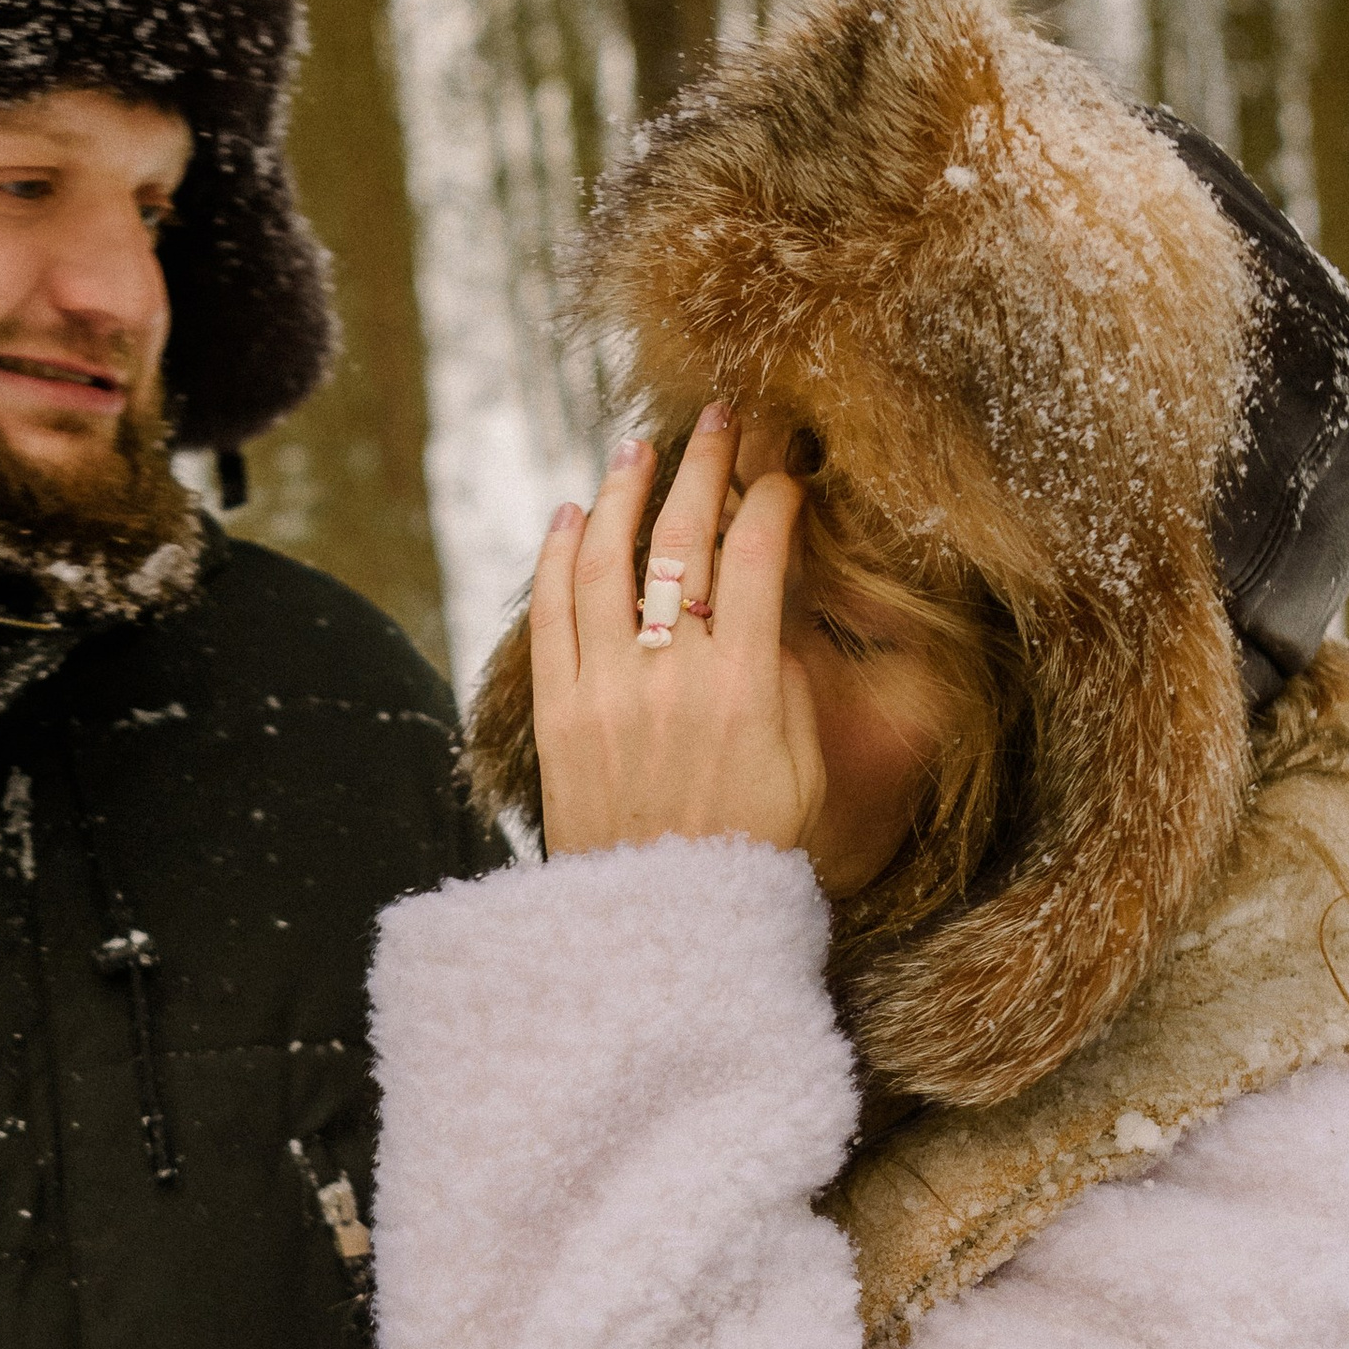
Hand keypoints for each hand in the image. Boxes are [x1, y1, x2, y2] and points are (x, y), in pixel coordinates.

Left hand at [532, 407, 826, 859]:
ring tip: (636, 449)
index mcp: (743, 688)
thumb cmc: (749, 849)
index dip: (768, 500)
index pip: (754, 557)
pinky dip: (555, 556)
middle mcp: (669, 679)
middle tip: (715, 419)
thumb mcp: (800, 766)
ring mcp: (603, 693)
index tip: (780, 475)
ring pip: (602, 561)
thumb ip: (783, 678)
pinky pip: (547, 614)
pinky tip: (567, 516)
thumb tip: (762, 607)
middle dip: (700, 466)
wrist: (663, 929)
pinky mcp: (554, 716)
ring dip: (619, 493)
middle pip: (679, 540)